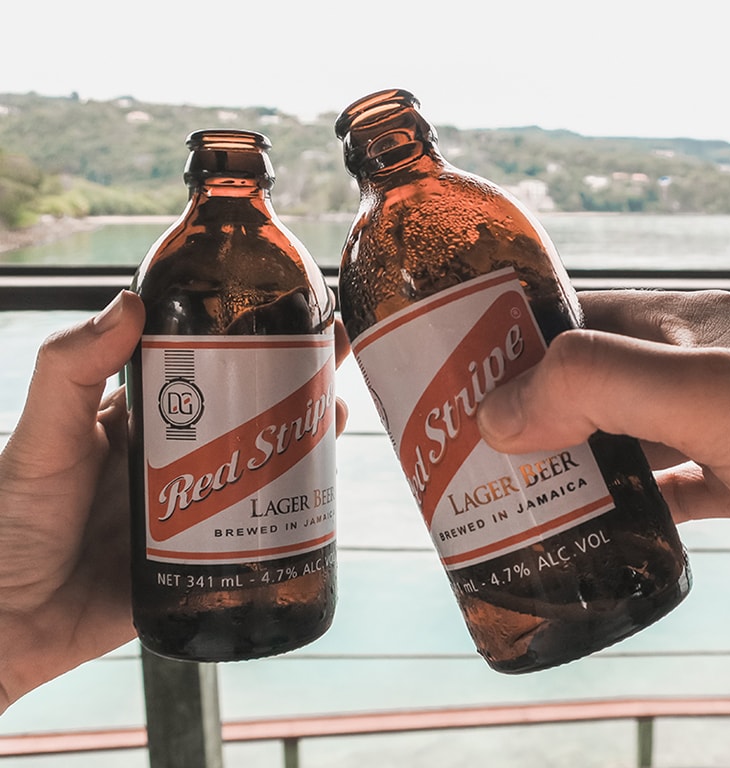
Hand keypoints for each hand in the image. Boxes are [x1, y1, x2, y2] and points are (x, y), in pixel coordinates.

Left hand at [0, 292, 349, 709]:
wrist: (13, 622)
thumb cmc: (13, 523)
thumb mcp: (43, 438)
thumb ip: (71, 371)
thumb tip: (131, 304)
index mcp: (140, 417)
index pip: (205, 364)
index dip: (246, 337)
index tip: (286, 312)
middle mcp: (176, 453)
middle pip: (247, 407)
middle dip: (295, 380)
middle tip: (334, 355)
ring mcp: (196, 503)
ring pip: (263, 461)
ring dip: (305, 436)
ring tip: (336, 413)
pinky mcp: (208, 550)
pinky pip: (260, 522)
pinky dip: (295, 503)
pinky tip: (321, 484)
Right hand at [477, 290, 729, 531]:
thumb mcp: (706, 391)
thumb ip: (599, 386)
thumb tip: (500, 414)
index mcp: (681, 327)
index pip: (575, 322)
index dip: (514, 345)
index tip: (463, 385)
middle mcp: (693, 373)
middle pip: (587, 389)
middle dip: (529, 417)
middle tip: (474, 454)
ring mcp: (715, 432)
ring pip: (618, 444)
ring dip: (568, 469)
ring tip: (510, 494)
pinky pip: (659, 493)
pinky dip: (619, 509)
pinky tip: (585, 527)